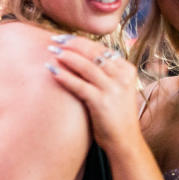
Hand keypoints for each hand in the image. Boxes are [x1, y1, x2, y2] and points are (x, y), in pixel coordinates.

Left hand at [46, 36, 140, 151]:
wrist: (126, 141)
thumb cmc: (117, 116)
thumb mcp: (117, 89)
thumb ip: (107, 73)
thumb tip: (84, 57)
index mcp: (127, 70)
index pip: (101, 48)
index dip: (81, 41)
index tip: (65, 38)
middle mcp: (122, 76)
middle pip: (93, 53)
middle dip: (72, 44)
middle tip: (54, 39)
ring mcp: (113, 89)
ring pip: (86, 66)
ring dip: (66, 56)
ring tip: (51, 51)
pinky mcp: (102, 102)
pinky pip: (79, 85)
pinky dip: (65, 76)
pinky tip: (52, 71)